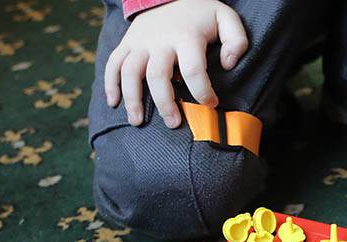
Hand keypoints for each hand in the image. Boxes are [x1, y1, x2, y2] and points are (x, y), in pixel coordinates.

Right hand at [104, 0, 247, 127]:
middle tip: (174, 123)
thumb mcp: (225, 18)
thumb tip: (229, 65)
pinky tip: (113, 103)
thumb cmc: (201, 14)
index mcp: (186, 36)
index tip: (211, 104)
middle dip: (165, 103)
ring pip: (130, 72)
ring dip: (132, 99)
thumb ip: (236, 40)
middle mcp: (160, 40)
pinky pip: (113, 64)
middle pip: (158, 75)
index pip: (193, 69)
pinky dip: (110, 84)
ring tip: (138, 122)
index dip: (202, 91)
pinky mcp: (127, 43)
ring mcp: (140, 42)